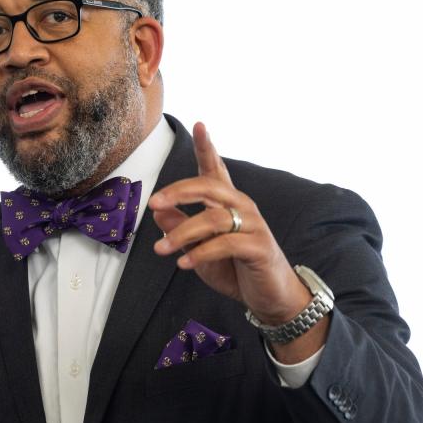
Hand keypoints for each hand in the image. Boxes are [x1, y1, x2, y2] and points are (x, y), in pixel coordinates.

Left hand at [148, 123, 324, 360]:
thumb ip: (179, 226)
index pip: (215, 169)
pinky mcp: (258, 247)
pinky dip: (200, 252)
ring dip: (181, 233)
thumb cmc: (232, 268)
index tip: (199, 125)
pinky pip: (225, 244)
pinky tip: (183, 263)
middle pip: (208, 186)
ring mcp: (252, 225)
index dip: (207, 147)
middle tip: (154, 202)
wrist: (268, 297)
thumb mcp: (197, 247)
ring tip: (161, 249)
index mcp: (226, 202)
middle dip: (178, 191)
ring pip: (212, 218)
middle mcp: (241, 206)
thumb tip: (157, 210)